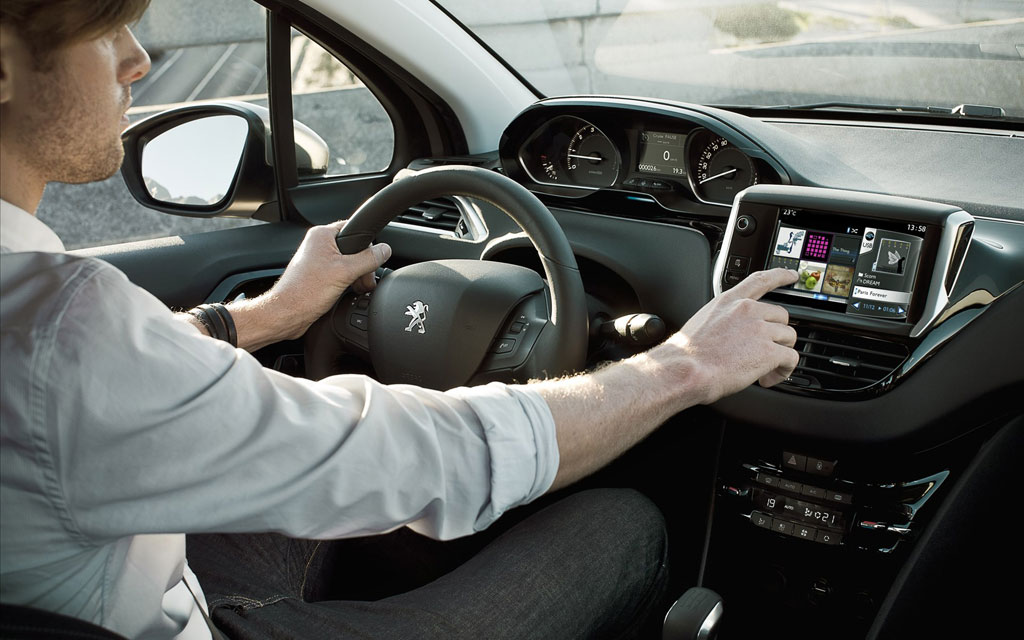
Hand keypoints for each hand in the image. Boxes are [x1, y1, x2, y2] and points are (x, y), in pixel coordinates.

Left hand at [257, 220, 390, 340]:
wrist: (287, 314)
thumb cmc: (304, 292)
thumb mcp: (345, 272)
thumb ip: (368, 259)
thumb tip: (385, 250)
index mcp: (322, 235)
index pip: (354, 228)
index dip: (367, 244)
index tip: (374, 258)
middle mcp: (318, 245)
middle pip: (354, 248)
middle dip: (364, 266)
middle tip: (366, 279)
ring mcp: (318, 261)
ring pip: (349, 263)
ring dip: (358, 276)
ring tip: (358, 288)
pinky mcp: (319, 276)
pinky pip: (341, 274)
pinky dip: (349, 283)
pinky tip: (350, 292)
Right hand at [664, 268, 798, 403]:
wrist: (686, 369)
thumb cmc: (687, 353)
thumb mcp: (703, 322)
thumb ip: (724, 319)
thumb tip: (733, 332)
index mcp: (730, 301)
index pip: (761, 280)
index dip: (780, 276)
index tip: (791, 276)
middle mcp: (748, 311)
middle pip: (782, 316)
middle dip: (777, 335)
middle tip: (764, 352)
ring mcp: (760, 329)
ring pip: (789, 338)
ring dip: (781, 354)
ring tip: (765, 370)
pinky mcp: (769, 351)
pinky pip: (791, 359)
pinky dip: (783, 371)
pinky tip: (768, 378)